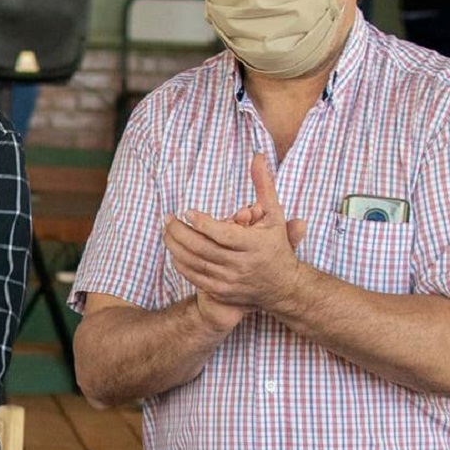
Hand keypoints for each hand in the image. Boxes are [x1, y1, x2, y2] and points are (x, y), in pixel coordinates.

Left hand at [163, 154, 306, 316]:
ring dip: (176, 247)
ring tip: (166, 231)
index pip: (223, 235)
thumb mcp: (274, 214)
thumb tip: (257, 156)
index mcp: (255, 245)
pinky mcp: (223, 292)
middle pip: (204, 249)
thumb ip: (264, 185)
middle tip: (167, 219)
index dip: (203, 224)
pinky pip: (196, 278)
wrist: (283, 285)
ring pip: (196, 264)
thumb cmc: (276, 244)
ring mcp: (231, 281)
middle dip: (181, 233)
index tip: (186, 212)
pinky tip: (174, 251)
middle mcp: (242, 265)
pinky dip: (182, 264)